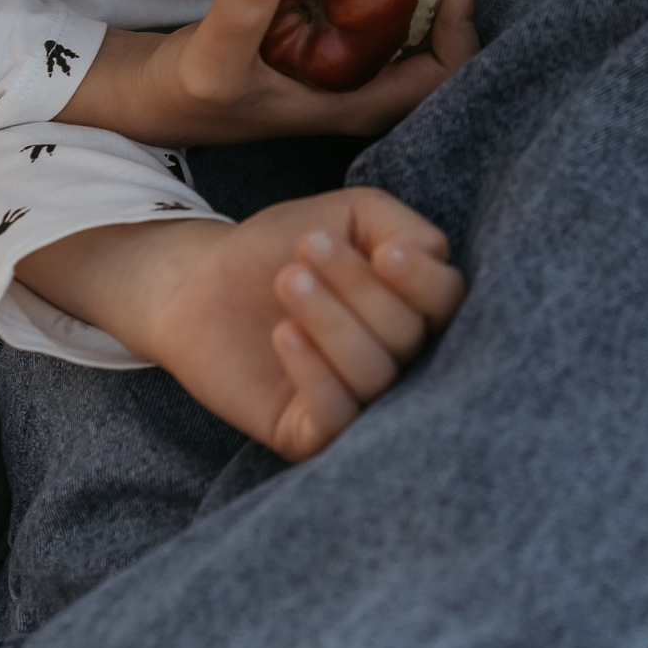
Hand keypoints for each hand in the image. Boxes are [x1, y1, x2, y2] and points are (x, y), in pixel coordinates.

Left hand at [18, 188, 465, 460]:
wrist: (200, 284)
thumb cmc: (282, 247)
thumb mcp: (350, 215)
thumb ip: (402, 226)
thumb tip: (430, 258)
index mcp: (414, 304)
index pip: (447, 301)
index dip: (423, 282)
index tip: (383, 253)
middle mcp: (398, 356)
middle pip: (408, 334)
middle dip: (357, 288)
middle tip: (303, 253)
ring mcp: (360, 399)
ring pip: (374, 374)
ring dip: (330, 322)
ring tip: (288, 280)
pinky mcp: (313, 432)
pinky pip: (337, 417)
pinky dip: (314, 374)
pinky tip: (284, 335)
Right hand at [60, 0, 483, 145]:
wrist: (146, 97)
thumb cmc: (184, 91)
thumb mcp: (208, 58)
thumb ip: (239, 14)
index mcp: (352, 107)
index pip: (439, 80)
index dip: (463, 31)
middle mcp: (358, 91)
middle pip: (438, 56)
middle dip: (455, 8)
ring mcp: (340, 70)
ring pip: (410, 35)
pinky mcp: (319, 46)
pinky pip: (373, 15)